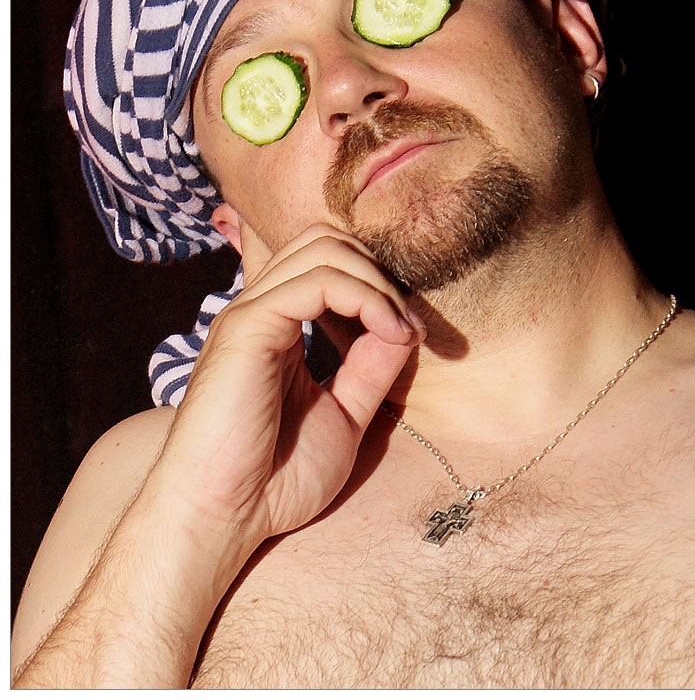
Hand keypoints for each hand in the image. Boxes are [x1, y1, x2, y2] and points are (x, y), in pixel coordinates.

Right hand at [152, 223, 423, 573]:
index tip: (411, 332)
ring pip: (324, 248)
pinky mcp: (248, 325)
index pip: (330, 264)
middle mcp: (262, 309)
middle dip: (379, 270)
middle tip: (408, 324)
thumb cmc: (272, 480)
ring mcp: (252, 313)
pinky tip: (388, 330)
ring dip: (377, 281)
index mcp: (279, 327)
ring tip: (401, 329)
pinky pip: (316, 281)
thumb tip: (406, 328)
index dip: (378, 284)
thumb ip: (370, 369)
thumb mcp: (342, 415)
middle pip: (327, 240)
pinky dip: (364, 296)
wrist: (220, 518)